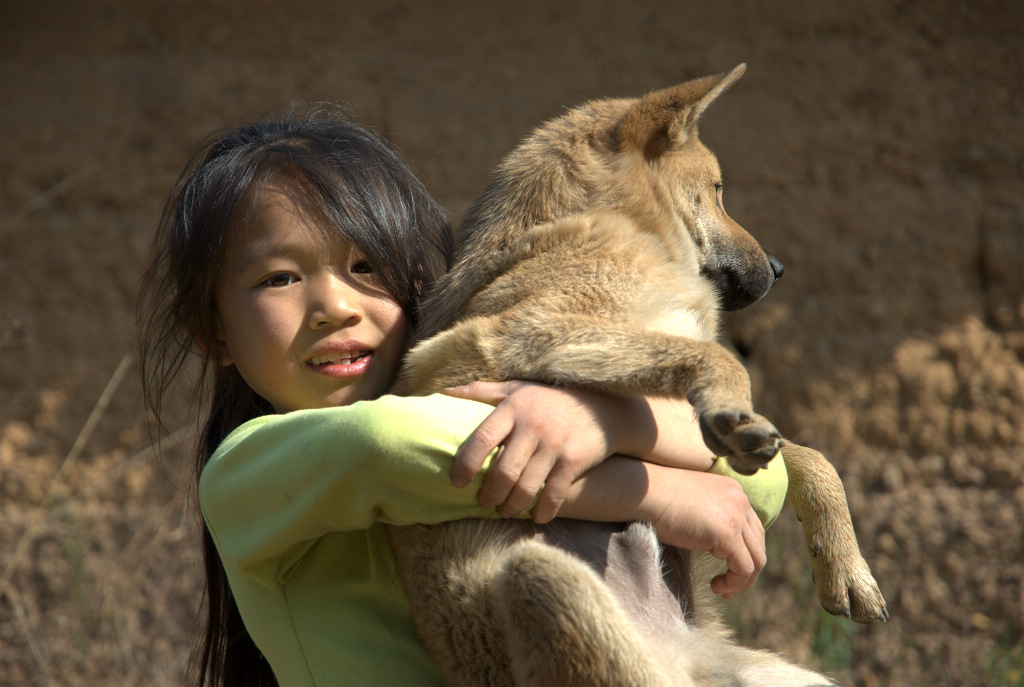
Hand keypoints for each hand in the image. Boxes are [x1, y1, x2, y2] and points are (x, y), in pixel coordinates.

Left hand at [443, 381, 620, 522]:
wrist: (602, 410)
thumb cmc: (548, 401)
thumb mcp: (516, 389)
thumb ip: (480, 391)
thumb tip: (443, 393)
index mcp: (513, 408)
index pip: (482, 438)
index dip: (466, 464)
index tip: (457, 482)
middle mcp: (533, 426)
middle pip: (503, 471)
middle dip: (489, 494)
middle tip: (484, 503)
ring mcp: (555, 445)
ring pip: (526, 487)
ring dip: (511, 506)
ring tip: (504, 511)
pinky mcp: (573, 461)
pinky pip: (553, 494)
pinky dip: (542, 511)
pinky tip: (536, 517)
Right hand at [646, 466, 765, 597]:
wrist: (643, 491)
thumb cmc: (656, 499)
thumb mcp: (692, 505)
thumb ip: (709, 517)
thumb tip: (713, 545)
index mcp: (733, 491)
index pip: (752, 528)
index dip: (743, 552)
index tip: (727, 568)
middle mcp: (740, 501)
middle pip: (758, 544)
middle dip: (746, 569)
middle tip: (726, 586)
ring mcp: (736, 516)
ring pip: (756, 559)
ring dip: (741, 581)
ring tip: (721, 589)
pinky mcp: (727, 534)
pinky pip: (743, 569)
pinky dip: (733, 583)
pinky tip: (715, 586)